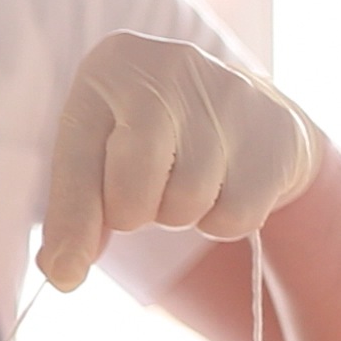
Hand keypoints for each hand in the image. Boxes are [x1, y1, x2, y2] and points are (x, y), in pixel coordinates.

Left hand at [38, 31, 322, 290]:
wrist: (245, 112)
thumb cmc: (150, 137)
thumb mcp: (97, 154)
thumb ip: (73, 212)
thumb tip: (63, 274)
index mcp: (113, 67)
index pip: (78, 166)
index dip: (71, 227)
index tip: (64, 274)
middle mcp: (172, 68)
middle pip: (133, 195)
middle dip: (132, 214)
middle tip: (144, 192)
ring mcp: (231, 96)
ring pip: (186, 207)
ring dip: (180, 213)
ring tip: (187, 177)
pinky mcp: (277, 132)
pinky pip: (235, 217)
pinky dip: (223, 220)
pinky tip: (225, 182)